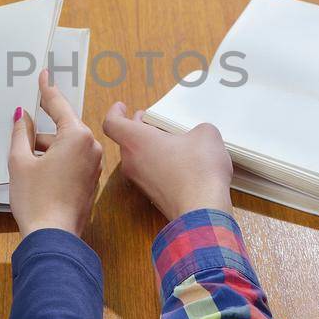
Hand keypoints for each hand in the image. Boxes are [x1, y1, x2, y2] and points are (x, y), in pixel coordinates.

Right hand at [8, 70, 103, 237]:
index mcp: (76, 137)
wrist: (53, 237)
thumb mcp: (20, 161)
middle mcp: (91, 148)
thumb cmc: (36, 200)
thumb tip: (23, 117)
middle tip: (24, 127)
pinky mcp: (91, 181)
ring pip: (67, 145)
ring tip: (25, 159)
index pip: (59, 105)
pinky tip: (38, 171)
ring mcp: (94, 166)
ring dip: (47, 148)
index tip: (44, 76)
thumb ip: (21, 133)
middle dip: (42, 130)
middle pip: (64, 127)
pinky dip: (56, 160)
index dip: (47, 90)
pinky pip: (73, 160)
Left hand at [102, 102, 232, 220]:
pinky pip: (149, 174)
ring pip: (138, 158)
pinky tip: (181, 164)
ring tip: (172, 141)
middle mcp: (131, 161)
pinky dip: (158, 165)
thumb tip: (198, 136)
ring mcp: (140, 181)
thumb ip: (197, 129)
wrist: (202, 211)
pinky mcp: (151, 196)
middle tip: (152, 122)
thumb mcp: (206, 135)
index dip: (115, 112)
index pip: (112, 123)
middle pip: (127, 140)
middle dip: (139, 129)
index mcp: (136, 141)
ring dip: (150, 148)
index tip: (122, 107)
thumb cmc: (198, 169)